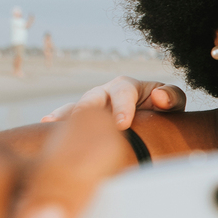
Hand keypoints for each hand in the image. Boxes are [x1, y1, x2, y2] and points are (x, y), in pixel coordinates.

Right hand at [41, 77, 186, 127]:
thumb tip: (159, 97)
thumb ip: (171, 97)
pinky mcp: (82, 123)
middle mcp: (104, 94)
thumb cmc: (162, 110)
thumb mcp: (173, 103)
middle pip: (93, 97)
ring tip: (50, 123)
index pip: (123, 93)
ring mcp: (90, 109)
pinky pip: (67, 122)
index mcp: (126, 87)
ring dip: (65, 116)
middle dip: (89, 108)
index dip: (123, 107)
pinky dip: (56, 125)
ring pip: (76, 109)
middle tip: (84, 120)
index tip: (123, 124)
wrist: (152, 122)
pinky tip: (44, 130)